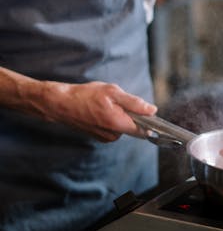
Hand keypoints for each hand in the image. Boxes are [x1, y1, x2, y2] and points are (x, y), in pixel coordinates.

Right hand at [0, 68, 156, 142]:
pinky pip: (113, 128)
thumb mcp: (112, 92)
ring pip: (123, 127)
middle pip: (134, 127)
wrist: (61, 104)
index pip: (145, 131)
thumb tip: (152, 111)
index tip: (153, 115)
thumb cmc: (85, 96)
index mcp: (118, 124)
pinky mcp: (99, 136)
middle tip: (119, 101)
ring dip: (121, 116)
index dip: (151, 123)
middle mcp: (112, 135)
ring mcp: (105, 137)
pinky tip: (101, 109)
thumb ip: (134, 103)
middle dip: (132, 114)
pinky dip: (112, 119)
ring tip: (106, 104)